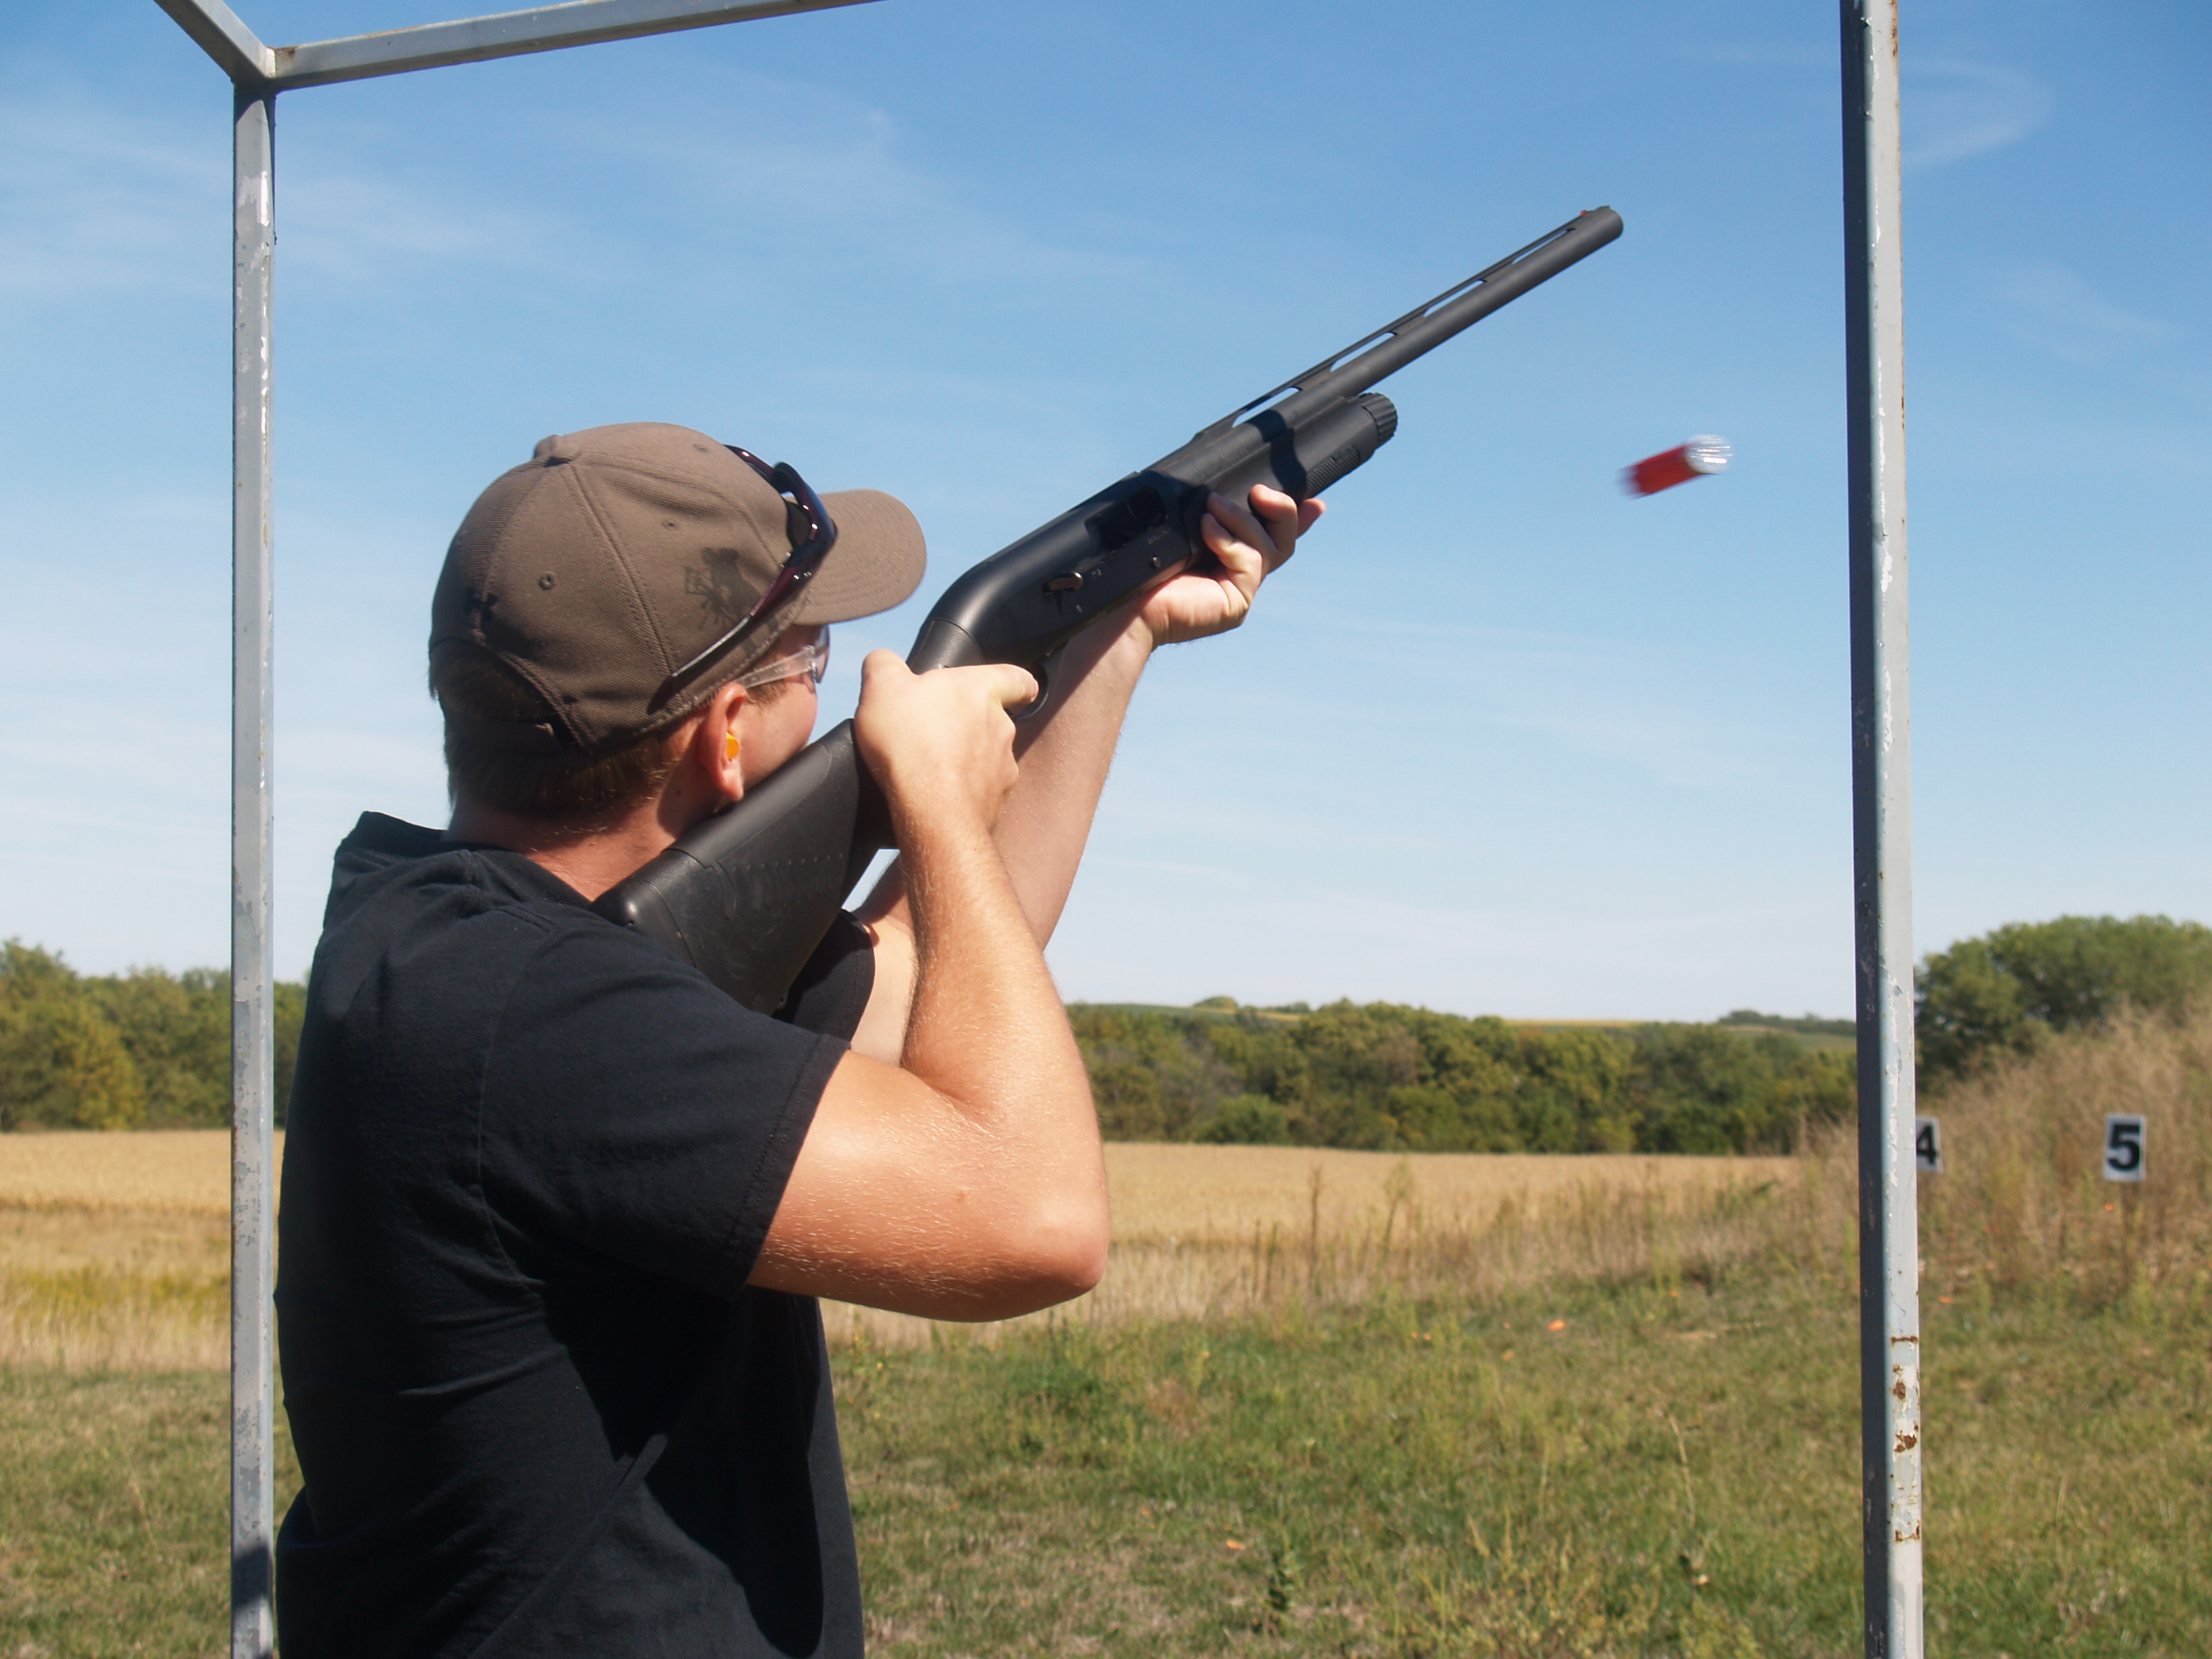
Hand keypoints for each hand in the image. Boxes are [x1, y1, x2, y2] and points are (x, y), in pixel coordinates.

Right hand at [853, 651, 1037, 838]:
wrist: (930, 808)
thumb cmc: (910, 742)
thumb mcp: (882, 685)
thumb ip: (884, 664)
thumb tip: (883, 661)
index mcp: (981, 691)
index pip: (1017, 679)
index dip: (1017, 683)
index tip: (1019, 689)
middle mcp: (1001, 726)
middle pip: (993, 719)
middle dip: (969, 725)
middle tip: (935, 731)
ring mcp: (1002, 766)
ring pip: (988, 757)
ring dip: (965, 759)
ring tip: (931, 767)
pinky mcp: (996, 800)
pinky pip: (981, 790)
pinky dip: (963, 790)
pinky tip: (936, 794)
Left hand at [1136, 484, 1323, 647]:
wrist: (1124, 602)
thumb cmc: (1143, 564)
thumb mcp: (1182, 525)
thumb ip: (1210, 511)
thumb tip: (1220, 490)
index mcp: (1227, 556)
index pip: (1269, 535)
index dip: (1298, 519)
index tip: (1316, 503)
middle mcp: (1238, 576)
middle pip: (1283, 540)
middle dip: (1282, 509)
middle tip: (1260, 492)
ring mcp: (1240, 591)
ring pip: (1268, 546)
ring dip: (1242, 519)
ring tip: (1212, 508)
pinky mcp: (1237, 602)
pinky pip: (1250, 561)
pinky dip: (1229, 540)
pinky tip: (1206, 531)